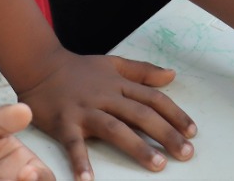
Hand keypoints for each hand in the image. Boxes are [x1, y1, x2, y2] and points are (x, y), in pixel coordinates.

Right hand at [15, 49, 194, 179]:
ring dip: (137, 148)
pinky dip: (80, 162)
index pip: (153, 99)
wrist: (40, 66)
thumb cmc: (78, 69)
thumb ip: (142, 71)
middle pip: (141, 115)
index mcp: (119, 85)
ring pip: (116, 129)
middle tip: (186, 154)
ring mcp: (85, 110)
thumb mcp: (113, 64)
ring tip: (157, 166)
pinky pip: (74, 144)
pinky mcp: (64, 123)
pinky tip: (88, 180)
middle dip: (166, 134)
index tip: (193, 132)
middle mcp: (106, 97)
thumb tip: (172, 75)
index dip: (175, 115)